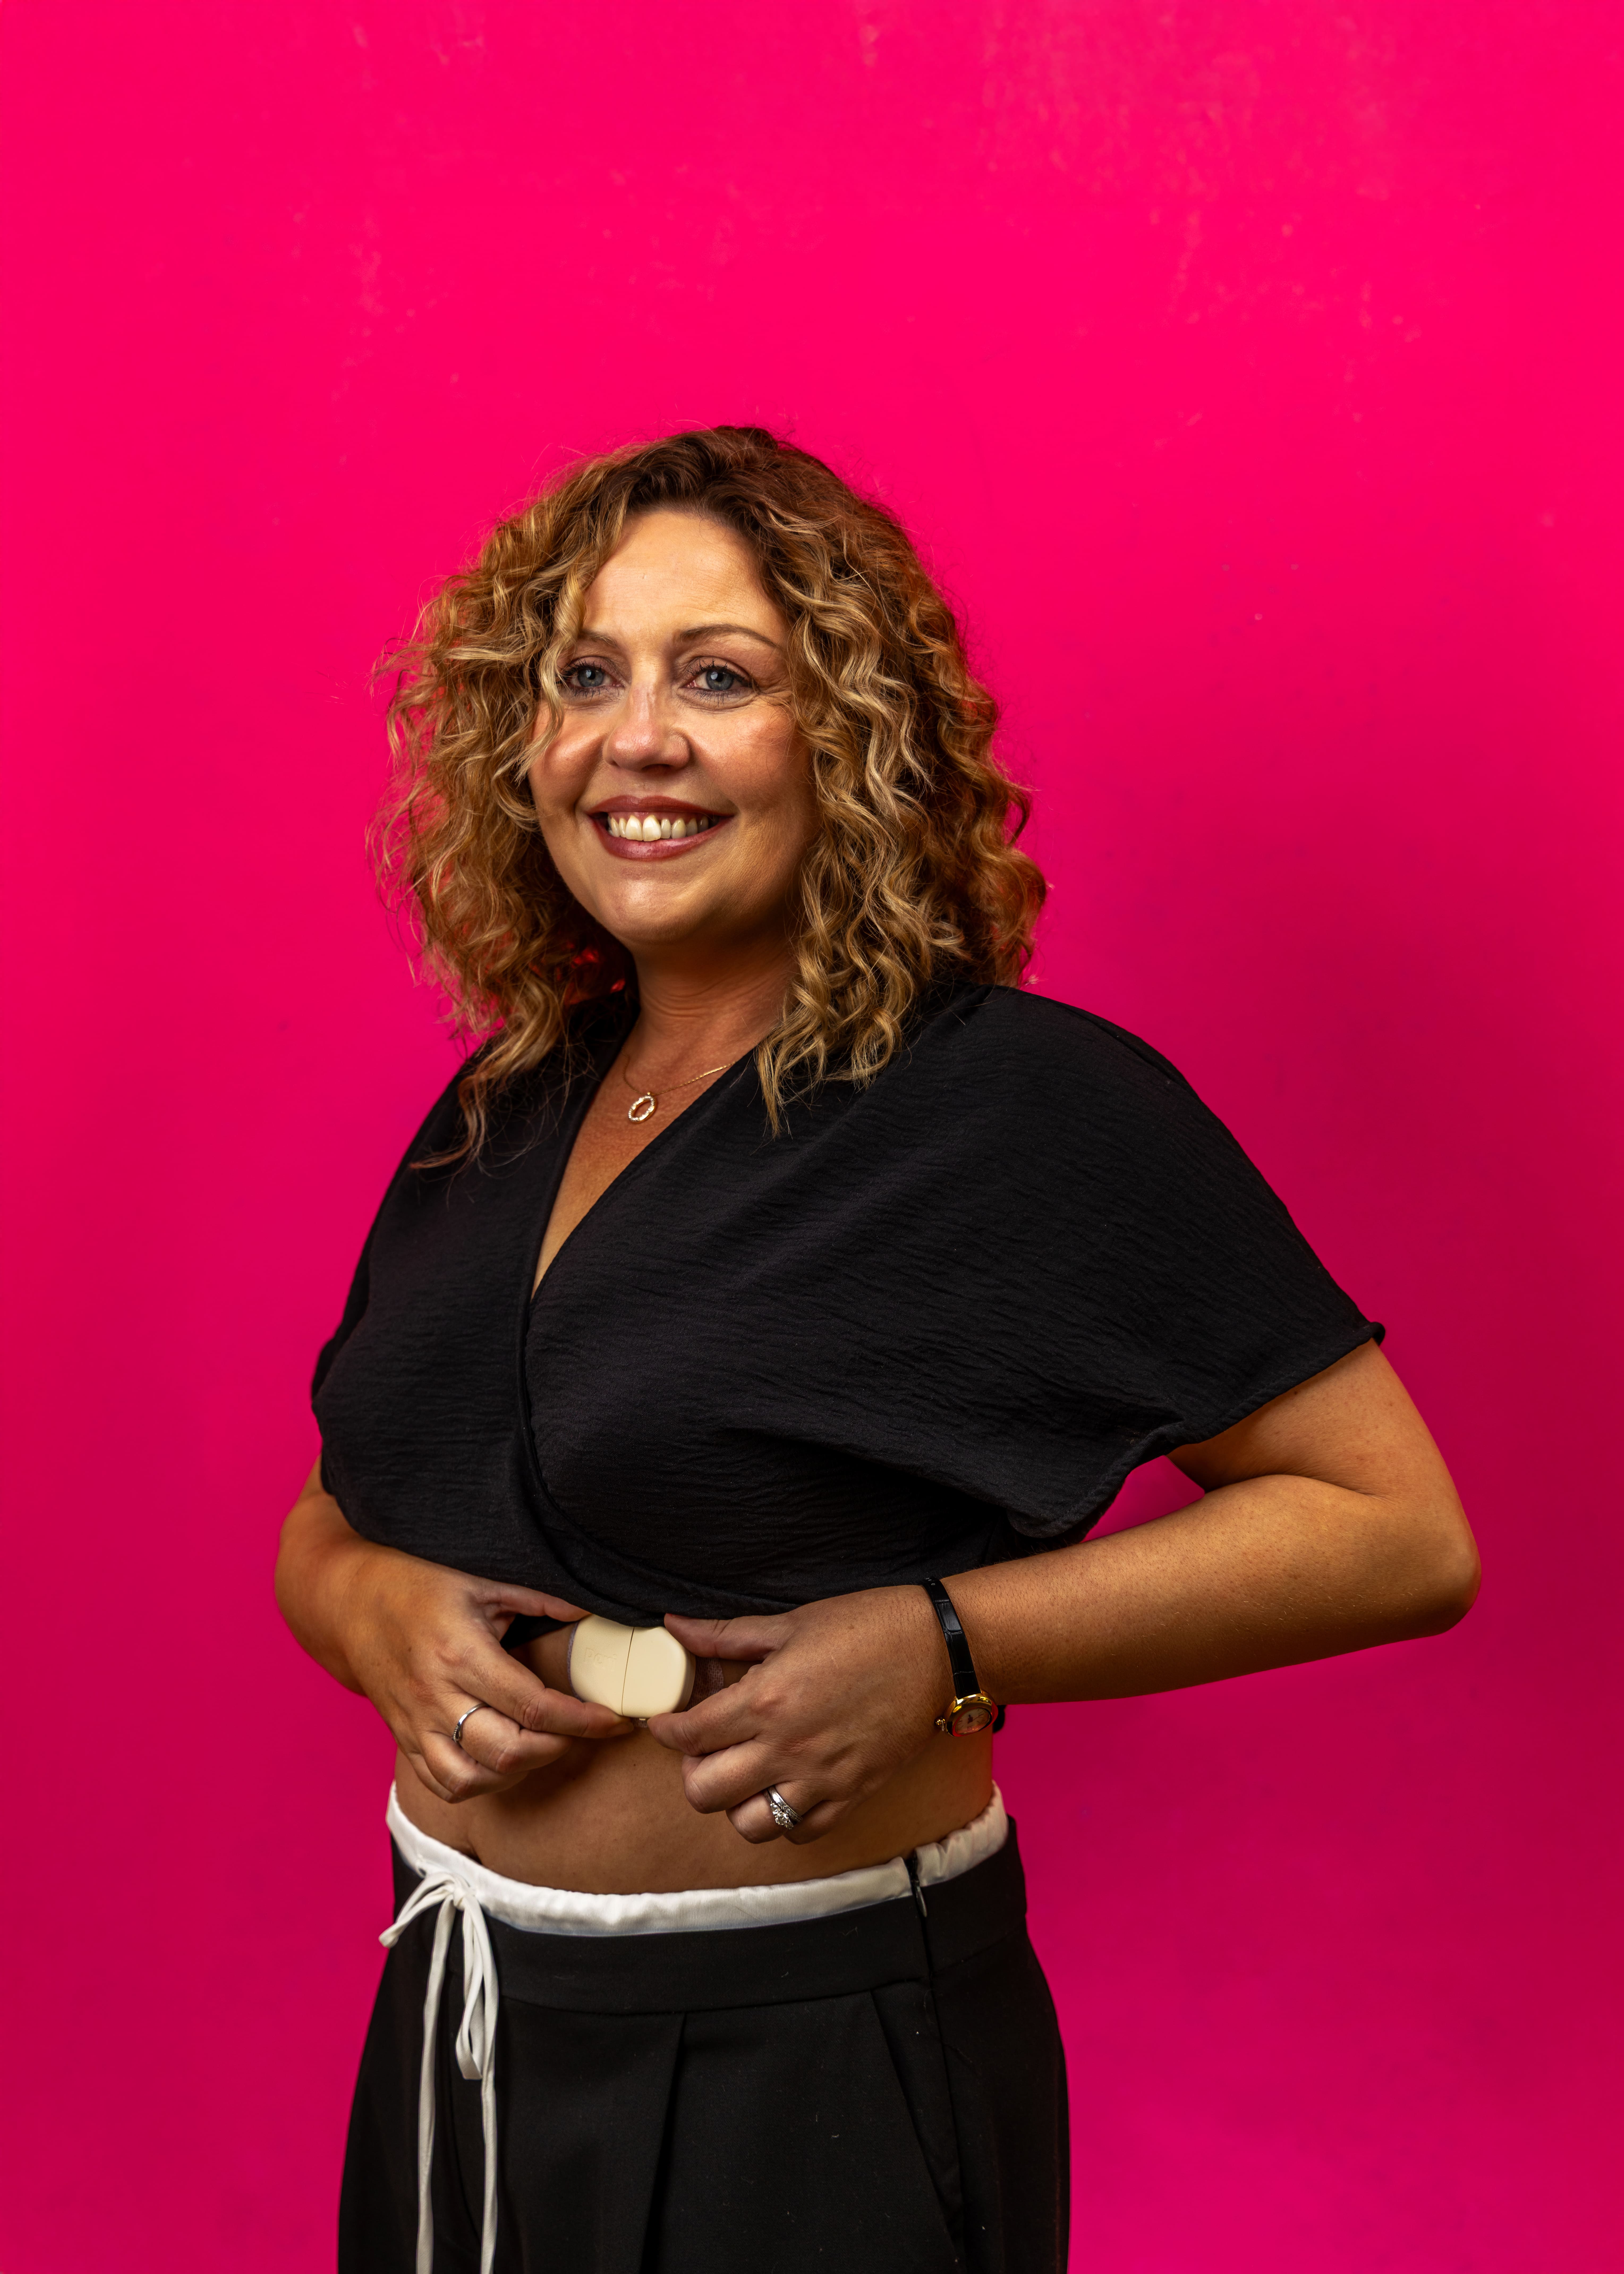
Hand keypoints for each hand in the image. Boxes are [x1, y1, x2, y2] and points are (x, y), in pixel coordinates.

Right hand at [276, 1476, 632, 1803]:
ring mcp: (414, 1723)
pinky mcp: (402, 1736)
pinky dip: (478, 1783)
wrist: (347, 1599)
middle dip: (557, 1749)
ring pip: (471, 1779)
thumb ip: (540, 1596)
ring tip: (546, 1746)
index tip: (617, 1720)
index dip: (583, 1720)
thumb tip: (595, 1611)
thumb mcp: (481, 1574)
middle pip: (505, 1752)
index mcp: (458, 1654)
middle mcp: (434, 1697)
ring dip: (517, 1772)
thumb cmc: (417, 1579)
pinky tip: (504, 1762)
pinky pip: (441, 1782)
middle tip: (585, 1729)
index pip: (534, 1707)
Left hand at [649, 1586, 948, 1843]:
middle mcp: (787, 1747)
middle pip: (704, 1792)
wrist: (938, 1651)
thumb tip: (674, 1625)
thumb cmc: (866, 1627)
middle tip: (703, 1749)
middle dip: (691, 1771)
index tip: (667, 1723)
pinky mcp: (852, 1794)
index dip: (666, 1730)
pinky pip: (801, 1833)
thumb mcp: (790, 1622)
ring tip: (743, 1775)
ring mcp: (820, 1777)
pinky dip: (784, 1821)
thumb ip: (726, 1635)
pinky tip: (784, 1789)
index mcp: (766, 1700)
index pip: (689, 1735)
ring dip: (735, 1804)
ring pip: (748, 1826)